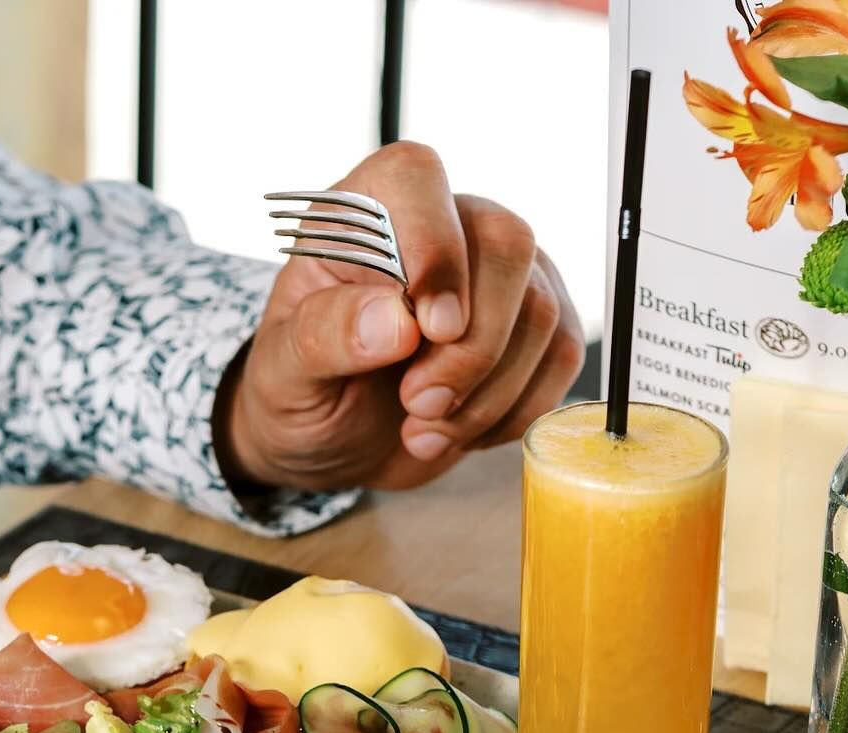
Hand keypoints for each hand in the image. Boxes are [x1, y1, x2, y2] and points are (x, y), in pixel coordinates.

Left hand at [223, 142, 585, 492]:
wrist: (338, 437)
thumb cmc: (305, 389)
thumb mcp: (286, 372)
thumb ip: (325, 336)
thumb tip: (395, 321)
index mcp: (366, 212)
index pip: (418, 180)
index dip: (437, 249)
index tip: (431, 330)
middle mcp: (445, 224)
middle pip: (507, 247)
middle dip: (471, 350)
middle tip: (419, 405)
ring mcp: (501, 275)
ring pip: (541, 313)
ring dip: (488, 395)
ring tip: (426, 426)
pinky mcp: (537, 327)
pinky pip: (561, 359)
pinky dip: (515, 411)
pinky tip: (463, 428)